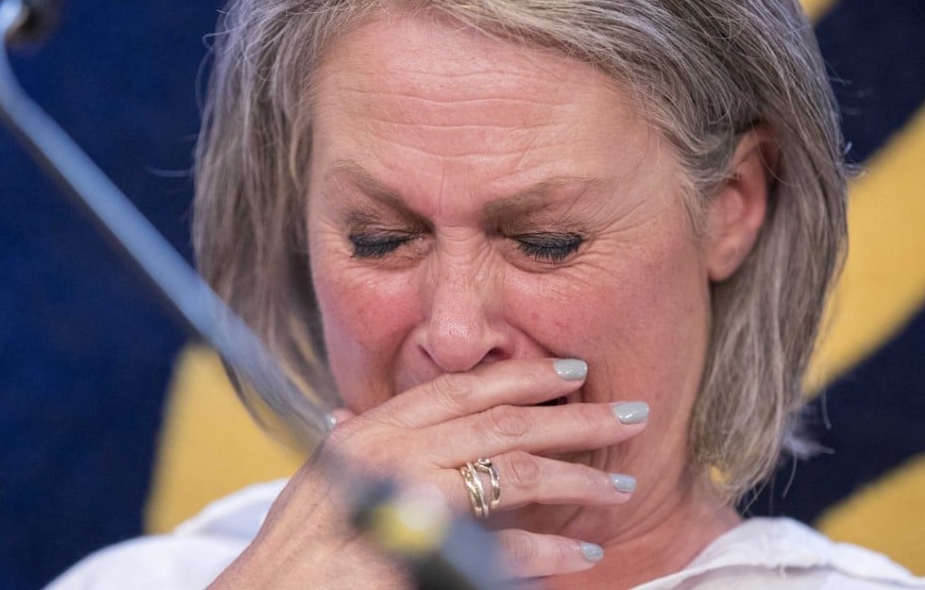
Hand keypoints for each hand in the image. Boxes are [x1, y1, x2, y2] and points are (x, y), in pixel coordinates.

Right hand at [210, 358, 648, 587]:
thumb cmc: (295, 549)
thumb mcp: (327, 479)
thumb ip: (360, 447)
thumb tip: (354, 416)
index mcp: (373, 429)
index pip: (460, 387)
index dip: (521, 373)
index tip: (572, 370)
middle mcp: (390, 450)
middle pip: (500, 419)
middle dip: (572, 415)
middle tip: (629, 414)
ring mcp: (405, 499)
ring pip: (513, 470)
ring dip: (576, 476)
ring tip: (620, 486)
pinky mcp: (419, 550)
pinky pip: (501, 543)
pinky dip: (548, 549)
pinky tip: (582, 555)